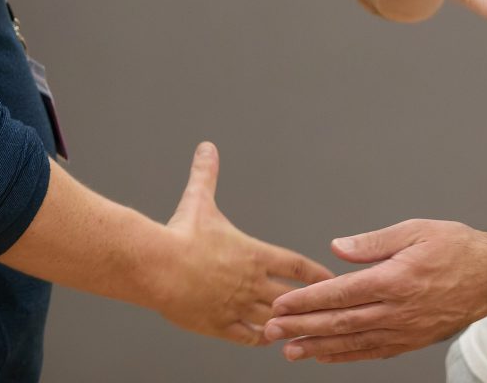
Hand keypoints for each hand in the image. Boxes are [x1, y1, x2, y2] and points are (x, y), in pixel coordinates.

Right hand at [154, 142, 335, 344]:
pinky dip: (260, 338)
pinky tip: (265, 338)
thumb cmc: (180, 234)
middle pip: (289, 295)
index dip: (315, 273)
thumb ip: (206, 175)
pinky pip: (248, 337)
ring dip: (285, 321)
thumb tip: (207, 148)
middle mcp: (251, 282)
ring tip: (297, 325)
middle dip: (304, 302)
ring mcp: (237, 306)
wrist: (158, 266)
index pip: (295, 265)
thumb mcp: (198, 200)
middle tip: (320, 307)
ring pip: (272, 318)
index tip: (329, 278)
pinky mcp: (219, 325)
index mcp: (253, 254)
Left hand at [262, 218, 486, 362]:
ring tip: (290, 349)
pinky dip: (347, 355)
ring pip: (354, 342)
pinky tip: (326, 356)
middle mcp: (399, 309)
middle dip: (303, 327)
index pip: (342, 293)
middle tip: (272, 330)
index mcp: (397, 278)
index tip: (282, 303)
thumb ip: (373, 242)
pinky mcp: (413, 340)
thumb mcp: (416, 230)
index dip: (308, 300)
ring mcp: (406, 329)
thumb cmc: (457, 247)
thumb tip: (337, 248)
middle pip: (341, 322)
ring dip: (319, 347)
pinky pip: (374, 351)